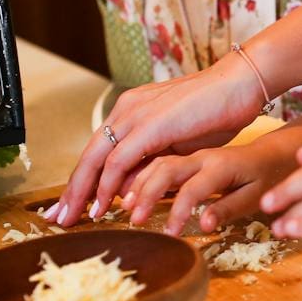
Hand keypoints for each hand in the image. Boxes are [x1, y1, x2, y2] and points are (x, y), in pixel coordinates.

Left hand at [55, 54, 267, 225]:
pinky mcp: (149, 125)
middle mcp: (127, 109)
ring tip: (74, 217)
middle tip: (60, 216)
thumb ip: (154, 161)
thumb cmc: (218, 110)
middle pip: (89, 156)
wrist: (241, 83)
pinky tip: (104, 204)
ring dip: (83, 192)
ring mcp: (136, 114)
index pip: (99, 150)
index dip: (84, 179)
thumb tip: (130, 188)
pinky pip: (119, 160)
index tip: (74, 203)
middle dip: (72, 190)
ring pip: (96, 159)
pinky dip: (107, 185)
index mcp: (133, 110)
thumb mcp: (179, 143)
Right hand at [123, 137, 300, 235]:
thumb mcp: (256, 196)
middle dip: (147, 193)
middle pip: (166, 170)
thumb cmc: (267, 177)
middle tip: (134, 219)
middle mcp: (202, 157)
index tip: (170, 233)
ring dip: (139, 183)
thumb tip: (203, 225)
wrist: (271, 153)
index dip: (179, 211)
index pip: (193, 188)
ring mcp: (193, 155)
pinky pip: (159, 162)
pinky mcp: (187, 158)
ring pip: (158, 163)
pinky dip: (142, 176)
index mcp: (221, 166)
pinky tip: (131, 192)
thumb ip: (229, 209)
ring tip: (125, 207)